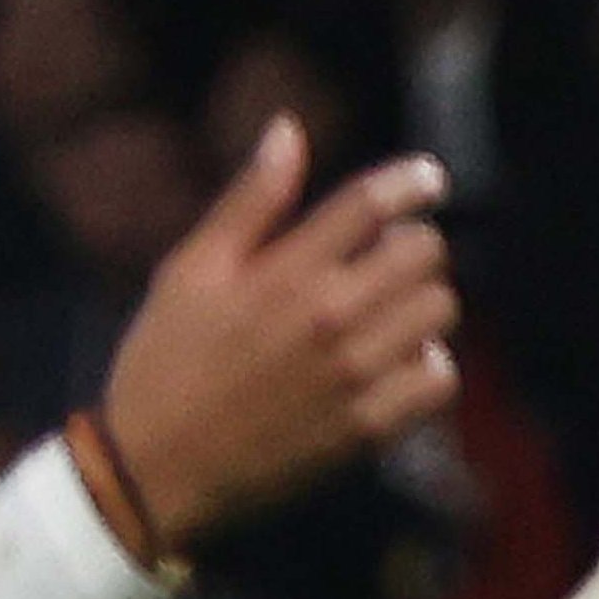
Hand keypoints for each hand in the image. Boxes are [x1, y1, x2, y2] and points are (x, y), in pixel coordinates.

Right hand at [90, 119, 457, 544]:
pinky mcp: (369, 427)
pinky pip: (440, 379)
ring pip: (439, 312)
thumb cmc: (167, 361)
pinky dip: (429, 365)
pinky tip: (397, 363)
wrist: (158, 469)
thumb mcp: (191, 269)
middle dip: (413, 246)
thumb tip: (289, 129)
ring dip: (423, 304)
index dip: (411, 181)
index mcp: (283, 271)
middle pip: (423, 253)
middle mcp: (329, 318)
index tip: (429, 177)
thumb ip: (251, 201)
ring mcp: (355, 375)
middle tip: (388, 259)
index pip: (370, 205)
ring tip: (388, 313)